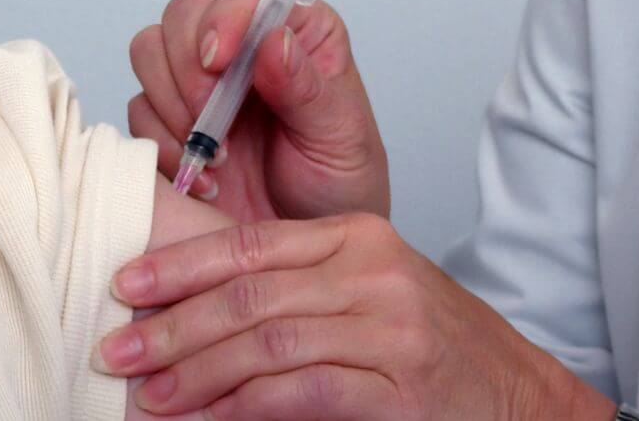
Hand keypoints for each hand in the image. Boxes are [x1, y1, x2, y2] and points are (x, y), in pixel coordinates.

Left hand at [97, 214, 612, 420]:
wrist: (522, 398)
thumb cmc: (432, 348)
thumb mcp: (365, 294)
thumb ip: (293, 288)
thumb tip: (193, 306)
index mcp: (357, 236)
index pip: (250, 243)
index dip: (180, 265)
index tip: (125, 284)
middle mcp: (374, 272)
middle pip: (248, 293)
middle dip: (172, 324)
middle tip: (117, 348)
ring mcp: (392, 330)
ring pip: (267, 343)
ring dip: (196, 373)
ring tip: (150, 395)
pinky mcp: (400, 389)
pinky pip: (301, 393)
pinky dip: (245, 408)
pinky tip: (209, 419)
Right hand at [127, 0, 388, 222]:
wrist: (306, 255)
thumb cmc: (340, 187)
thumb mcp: (341, 138)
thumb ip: (308, 90)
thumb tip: (274, 40)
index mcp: (297, 32)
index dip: (226, 18)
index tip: (220, 60)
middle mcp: (244, 48)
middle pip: (184, 14)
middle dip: (188, 64)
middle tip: (210, 118)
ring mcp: (201, 83)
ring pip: (150, 50)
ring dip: (171, 103)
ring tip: (215, 155)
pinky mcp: (170, 122)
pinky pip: (139, 110)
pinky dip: (162, 143)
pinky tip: (204, 179)